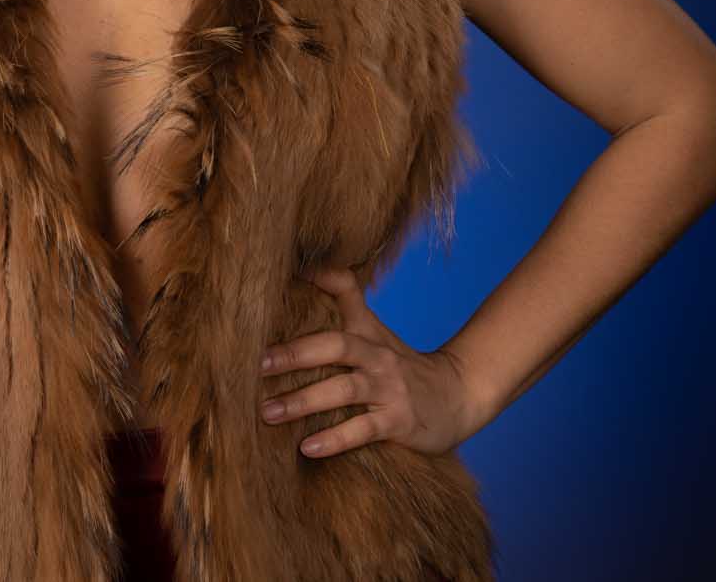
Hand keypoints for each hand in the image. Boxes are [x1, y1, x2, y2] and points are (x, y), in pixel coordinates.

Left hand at [257, 265, 471, 458]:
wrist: (458, 395)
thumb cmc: (401, 364)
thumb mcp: (375, 331)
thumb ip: (345, 300)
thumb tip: (309, 267)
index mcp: (367, 332)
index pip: (345, 294)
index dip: (319, 280)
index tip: (284, 279)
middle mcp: (377, 356)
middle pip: (336, 345)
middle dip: (294, 354)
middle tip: (257, 365)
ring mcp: (389, 389)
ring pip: (344, 390)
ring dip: (304, 401)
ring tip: (268, 412)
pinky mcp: (398, 422)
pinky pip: (363, 430)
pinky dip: (335, 439)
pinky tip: (307, 447)